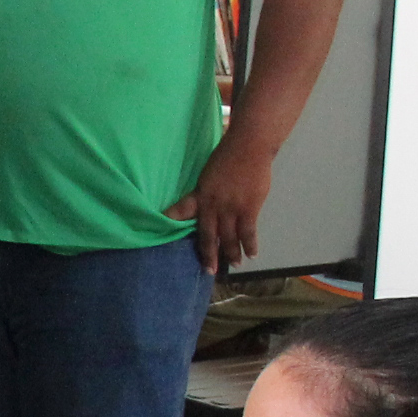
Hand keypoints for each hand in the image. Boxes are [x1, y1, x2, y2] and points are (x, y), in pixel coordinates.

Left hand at [163, 141, 272, 273]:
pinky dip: (250, 244)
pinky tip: (252, 254)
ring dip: (231, 253)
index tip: (165, 237)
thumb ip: (205, 191)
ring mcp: (231, 209)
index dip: (174, 224)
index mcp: (201, 194)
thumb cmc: (229, 155)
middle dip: (208, 254)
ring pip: (229, 237)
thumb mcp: (208, 173)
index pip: (183, 212)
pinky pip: (248, 232)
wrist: (249, 145)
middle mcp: (213, 205)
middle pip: (208, 235)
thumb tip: (204, 203)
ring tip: (234, 264)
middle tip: (209, 271)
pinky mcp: (249, 209)